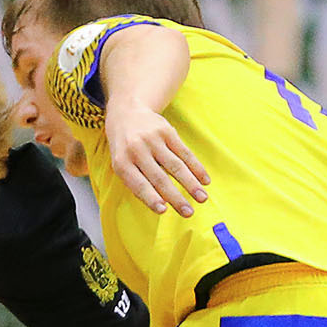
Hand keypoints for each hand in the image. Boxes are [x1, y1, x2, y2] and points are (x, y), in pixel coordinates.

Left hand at [104, 100, 208, 216]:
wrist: (127, 113)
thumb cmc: (124, 148)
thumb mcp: (121, 165)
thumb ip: (136, 183)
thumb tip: (161, 205)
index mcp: (122, 162)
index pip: (138, 184)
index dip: (151, 198)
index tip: (163, 211)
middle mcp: (137, 150)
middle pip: (159, 177)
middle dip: (176, 197)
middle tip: (189, 213)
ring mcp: (153, 139)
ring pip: (176, 165)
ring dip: (191, 184)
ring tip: (202, 199)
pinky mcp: (167, 131)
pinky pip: (185, 152)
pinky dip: (196, 168)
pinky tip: (205, 180)